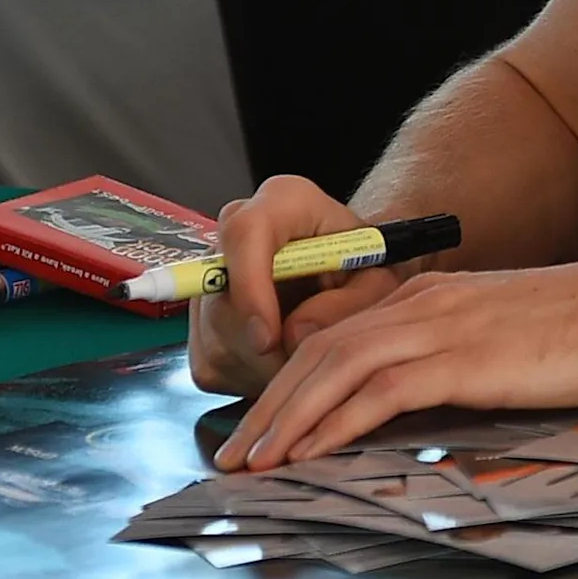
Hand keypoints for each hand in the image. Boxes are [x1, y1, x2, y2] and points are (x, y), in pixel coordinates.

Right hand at [191, 175, 405, 397]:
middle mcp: (236, 230)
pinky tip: (283, 359)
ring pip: (217, 339)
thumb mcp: (379, 284)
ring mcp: (209, 275)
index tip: (268, 339)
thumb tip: (295, 333)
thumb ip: (348, 304)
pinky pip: (212, 363)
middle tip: (313, 362)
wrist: (349, 279)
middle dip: (268, 348)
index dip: (249, 287)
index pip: (245, 233)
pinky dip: (251, 376)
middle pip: (224, 301)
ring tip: (305, 355)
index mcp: (284, 202)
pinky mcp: (198, 320)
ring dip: (264, 366)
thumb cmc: (367, 271)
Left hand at [211, 248, 577, 471]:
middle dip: (270, 403)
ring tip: (256, 460)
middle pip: (318, 349)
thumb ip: (453, 356)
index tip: (266, 420)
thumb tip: (418, 398)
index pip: (336, 333)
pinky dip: (335, 423)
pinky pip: (379, 392)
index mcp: (428, 297)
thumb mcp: (501, 338)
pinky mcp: (461, 359)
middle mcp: (421, 304)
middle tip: (238, 451)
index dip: (291, 378)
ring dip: (287, 417)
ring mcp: (439, 327)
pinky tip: (310, 452)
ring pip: (334, 368)